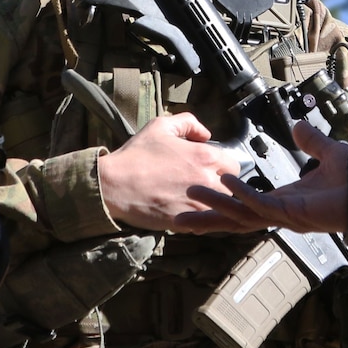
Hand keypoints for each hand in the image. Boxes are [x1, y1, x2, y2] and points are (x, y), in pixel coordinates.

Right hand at [97, 112, 246, 231]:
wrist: (114, 185)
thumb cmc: (136, 155)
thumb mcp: (161, 126)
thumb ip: (189, 123)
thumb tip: (206, 134)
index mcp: (205, 156)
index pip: (233, 166)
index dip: (223, 167)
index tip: (212, 169)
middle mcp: (207, 181)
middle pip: (231, 189)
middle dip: (221, 187)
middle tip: (206, 186)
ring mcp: (198, 204)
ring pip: (221, 209)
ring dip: (214, 206)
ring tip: (199, 202)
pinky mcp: (187, 222)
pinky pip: (206, 224)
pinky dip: (202, 220)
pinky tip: (189, 213)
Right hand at [174, 120, 347, 234]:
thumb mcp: (327, 152)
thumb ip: (312, 141)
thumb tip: (300, 126)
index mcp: (285, 199)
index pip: (245, 205)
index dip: (222, 204)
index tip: (198, 200)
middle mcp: (281, 211)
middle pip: (235, 217)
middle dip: (207, 216)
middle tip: (176, 215)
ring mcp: (286, 214)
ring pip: (242, 212)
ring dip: (217, 204)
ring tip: (192, 195)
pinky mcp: (294, 212)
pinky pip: (262, 204)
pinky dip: (243, 194)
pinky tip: (226, 183)